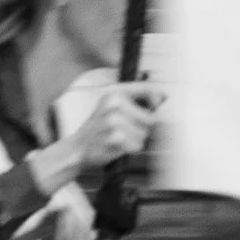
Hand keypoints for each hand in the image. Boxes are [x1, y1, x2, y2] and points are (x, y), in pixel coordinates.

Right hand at [29, 83, 161, 194]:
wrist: (76, 149)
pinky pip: (137, 145)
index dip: (157, 98)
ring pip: (144, 134)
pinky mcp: (117, 138)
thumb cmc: (96, 129)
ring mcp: (115, 122)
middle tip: (124, 130)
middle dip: (142, 127)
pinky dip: (130, 149)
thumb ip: (136, 100)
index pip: (146, 90)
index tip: (159, 102)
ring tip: (118, 138)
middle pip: (150, 118)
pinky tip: (116, 146)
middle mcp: (115, 105)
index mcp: (113, 94)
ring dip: (135, 140)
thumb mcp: (110, 107)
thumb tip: (163, 97)